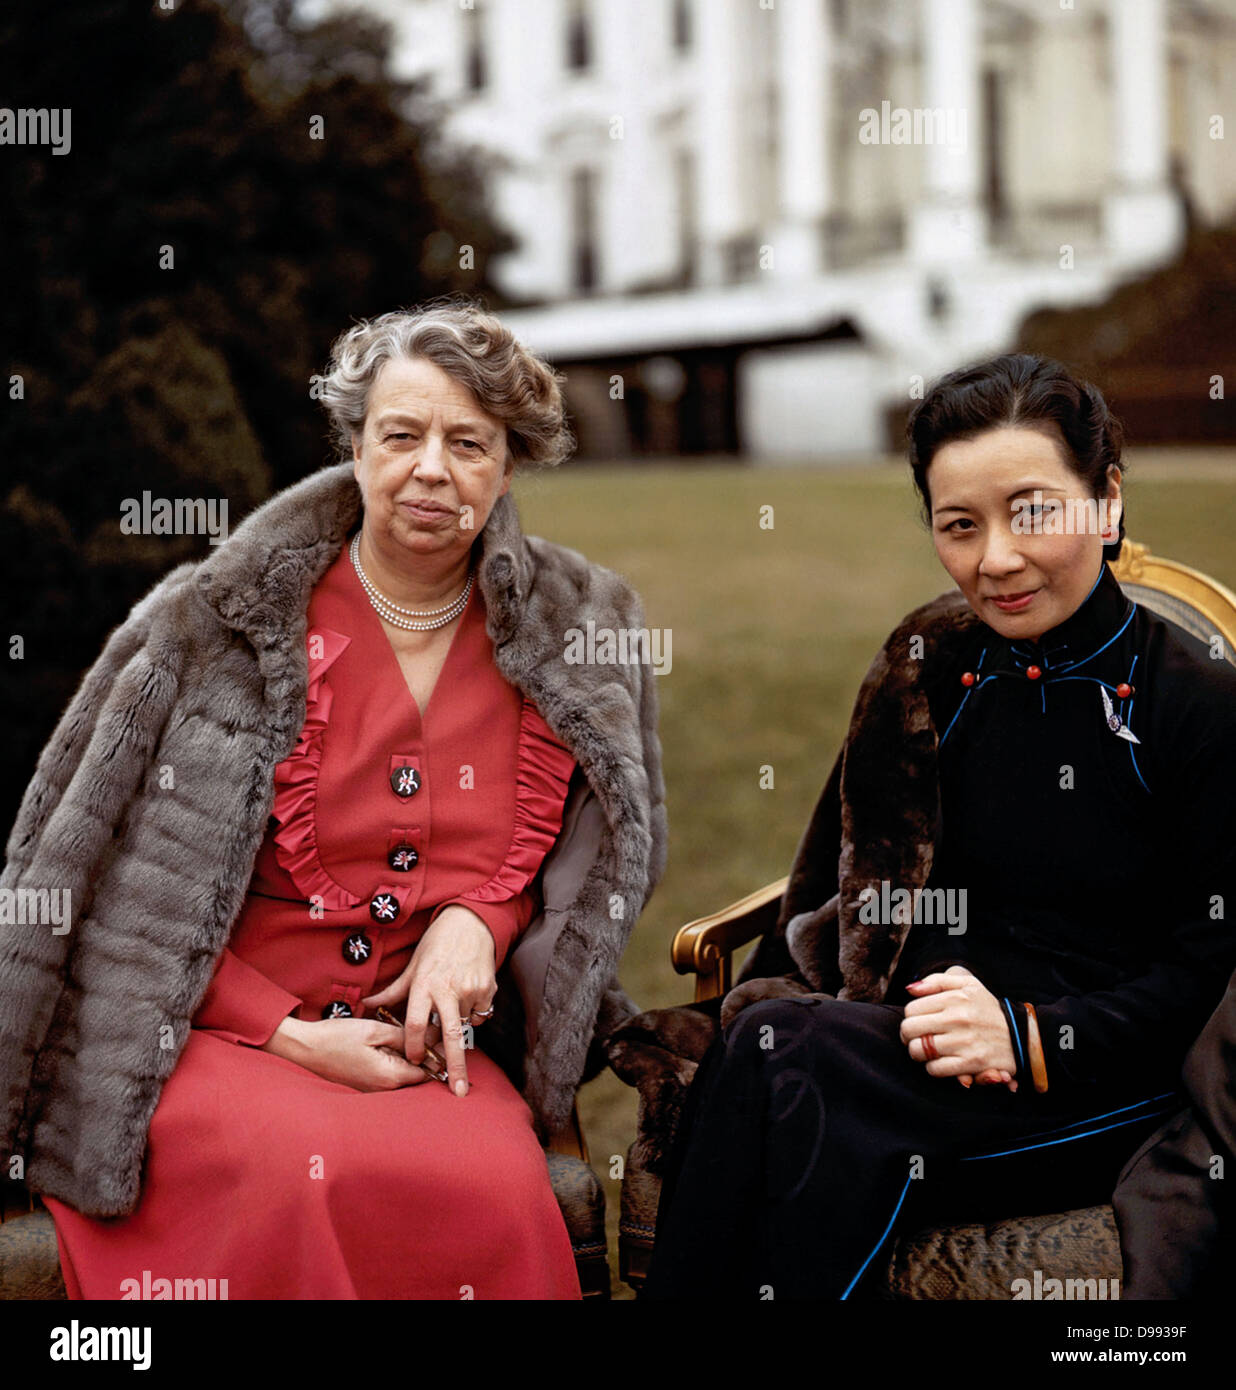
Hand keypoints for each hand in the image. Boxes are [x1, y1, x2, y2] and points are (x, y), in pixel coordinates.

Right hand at [262, 1014, 430, 1090]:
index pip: (426, 1072)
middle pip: (416, 1074)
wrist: (305, 1048)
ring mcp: (373, 1089)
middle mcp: (383, 1089)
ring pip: (402, 1074)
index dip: (436, 1055)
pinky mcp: (365, 1085)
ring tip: (406, 1035)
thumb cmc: (336, 1038)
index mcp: (389, 1077)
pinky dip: (394, 1060)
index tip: (441, 1038)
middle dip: (424, 1055)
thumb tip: (426, 1040)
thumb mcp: (375, 1030)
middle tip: (426, 1032)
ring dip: (408, 1057)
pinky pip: (388, 1074)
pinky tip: (388, 1043)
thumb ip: (403, 1037)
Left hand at [362, 904, 496, 1097]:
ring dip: (460, 1028)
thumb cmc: (436, 945)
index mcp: (424, 985)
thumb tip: (367, 1005)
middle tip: (458, 1091)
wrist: (469, 924)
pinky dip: (474, 1013)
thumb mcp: (412, 966)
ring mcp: (470, 989)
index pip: (416, 1024)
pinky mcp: (488, 989)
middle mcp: (447, 989)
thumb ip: (392, 991)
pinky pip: (480, 1014)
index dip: (414, 1046)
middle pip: (449, 1036)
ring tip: (456, 1012)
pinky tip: (468, 996)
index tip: (416, 1061)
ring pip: (465, 1024)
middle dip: (454, 1066)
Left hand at [900, 966, 1017, 1091]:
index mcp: (955, 998)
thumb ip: (937, 981)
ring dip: (918, 1052)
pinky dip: (933, 1067)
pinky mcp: (972, 1063)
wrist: (1022, 1035)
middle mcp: (958, 1018)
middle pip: (909, 1029)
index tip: (918, 1022)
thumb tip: (910, 989)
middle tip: (917, 1038)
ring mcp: (964, 1041)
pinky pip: (935, 1069)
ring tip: (927, 1050)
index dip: (910, 1018)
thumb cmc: (988, 1009)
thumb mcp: (968, 984)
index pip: (911, 1009)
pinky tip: (940, 1061)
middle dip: (908, 1036)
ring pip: (918, 1050)